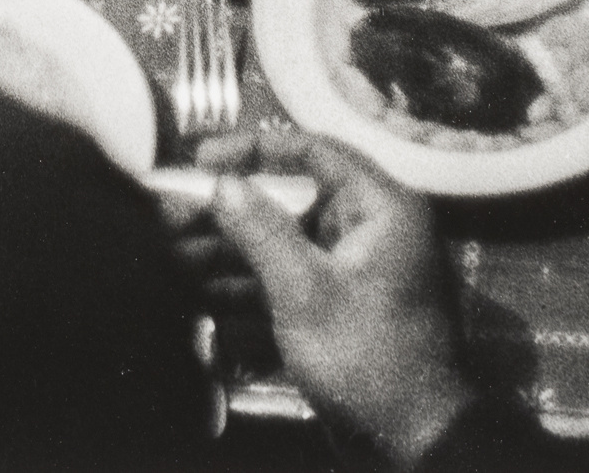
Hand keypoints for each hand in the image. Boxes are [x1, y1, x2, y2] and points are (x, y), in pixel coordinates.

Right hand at [196, 129, 475, 470]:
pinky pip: (291, 278)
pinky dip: (251, 281)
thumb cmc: (370, 360)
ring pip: (285, 243)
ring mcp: (356, 271)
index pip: (314, 153)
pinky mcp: (342, 307)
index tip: (204, 158)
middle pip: (291, 201)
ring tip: (175, 252)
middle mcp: (373, 231)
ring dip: (231, 249)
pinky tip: (203, 287)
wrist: (413, 439)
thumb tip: (224, 184)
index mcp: (382, 210)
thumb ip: (262, 231)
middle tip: (176, 214)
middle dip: (231, 211)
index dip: (253, 150)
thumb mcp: (305, 291)